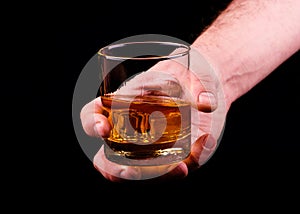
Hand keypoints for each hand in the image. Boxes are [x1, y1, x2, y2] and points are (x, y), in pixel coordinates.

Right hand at [80, 47, 226, 181]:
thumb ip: (195, 86)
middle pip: (107, 161)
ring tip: (181, 167)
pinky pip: (175, 167)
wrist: (202, 87)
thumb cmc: (180, 76)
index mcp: (120, 108)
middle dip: (116, 170)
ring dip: (156, 176)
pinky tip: (205, 141)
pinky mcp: (172, 156)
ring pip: (138, 174)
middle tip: (132, 171)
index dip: (91, 123)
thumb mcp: (178, 73)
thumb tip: (206, 105)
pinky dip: (192, 159)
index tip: (104, 128)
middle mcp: (129, 133)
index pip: (92, 117)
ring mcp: (149, 149)